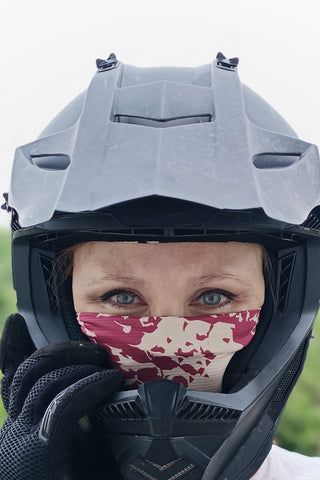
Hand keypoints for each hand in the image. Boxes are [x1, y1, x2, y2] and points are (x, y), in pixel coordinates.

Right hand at [0, 314, 123, 479]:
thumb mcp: (77, 447)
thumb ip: (76, 418)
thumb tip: (99, 386)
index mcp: (22, 428)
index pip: (10, 379)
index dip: (9, 347)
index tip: (16, 321)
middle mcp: (14, 431)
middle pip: (26, 371)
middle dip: (60, 351)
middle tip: (91, 350)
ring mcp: (21, 441)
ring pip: (41, 380)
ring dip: (76, 364)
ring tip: (105, 367)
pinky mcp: (37, 453)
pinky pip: (61, 403)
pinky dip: (86, 386)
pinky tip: (107, 384)